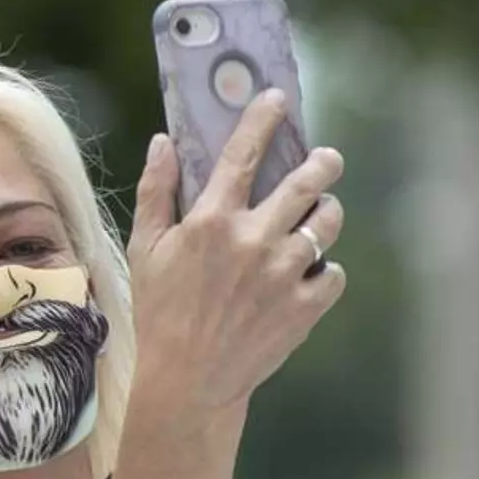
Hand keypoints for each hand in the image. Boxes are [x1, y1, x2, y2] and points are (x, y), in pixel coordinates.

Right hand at [126, 91, 347, 414]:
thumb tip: (162, 142)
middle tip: (325, 159)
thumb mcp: (145, 249)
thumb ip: (156, 192)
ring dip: (326, 212)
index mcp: (211, 221)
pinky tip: (304, 275)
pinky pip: (333, 271)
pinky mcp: (306, 305)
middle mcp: (253, 240)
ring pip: (328, 222)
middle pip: (307, 181)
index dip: (263, 119)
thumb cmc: (158, 312)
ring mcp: (284, 273)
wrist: (186, 380)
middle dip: (322, 162)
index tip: (278, 97)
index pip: (243, 153)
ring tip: (316, 217)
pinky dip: (322, 269)